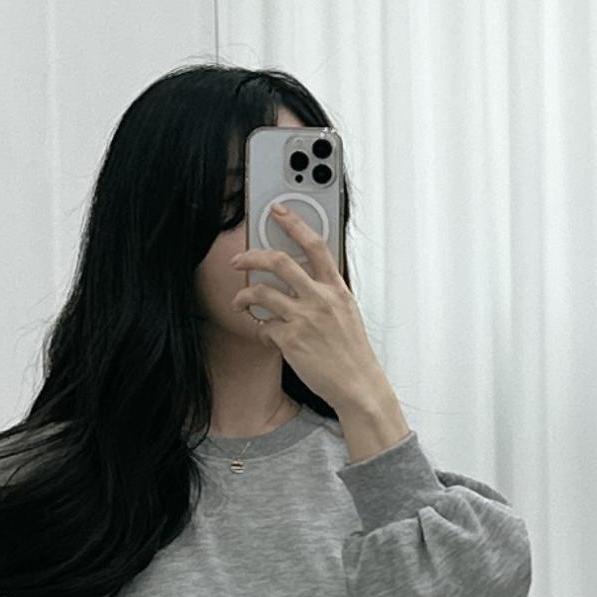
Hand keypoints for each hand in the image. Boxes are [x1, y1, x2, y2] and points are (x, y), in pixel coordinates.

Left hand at [230, 206, 407, 452]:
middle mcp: (320, 298)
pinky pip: (263, 326)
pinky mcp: (290, 340)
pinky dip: (260, 329)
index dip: (294, 223)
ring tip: (239, 303)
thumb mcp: (347, 313)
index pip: (314, 245)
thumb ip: (326, 292)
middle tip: (238, 260)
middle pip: (278, 262)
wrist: (358, 384)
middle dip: (251, 256)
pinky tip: (265, 334)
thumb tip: (303, 280)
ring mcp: (304, 318)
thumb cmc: (352, 353)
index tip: (278, 212)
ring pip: (261, 292)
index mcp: (336, 288)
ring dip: (243, 296)